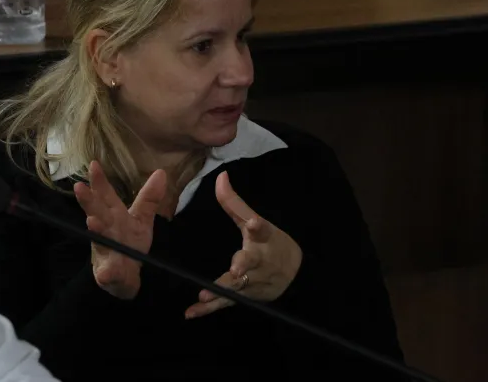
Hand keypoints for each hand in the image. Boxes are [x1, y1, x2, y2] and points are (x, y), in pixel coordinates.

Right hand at [73, 161, 165, 299]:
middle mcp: (106, 229)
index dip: (100, 181)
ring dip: (95, 231)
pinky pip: (107, 272)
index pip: (105, 196)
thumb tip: (161, 172)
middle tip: (78, 187)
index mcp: (114, 215)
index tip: (94, 164)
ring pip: (99, 239)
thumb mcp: (141, 219)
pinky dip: (107, 273)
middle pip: (97, 212)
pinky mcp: (107, 272)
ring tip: (92, 222)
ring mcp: (104, 250)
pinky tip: (107, 272)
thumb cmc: (130, 242)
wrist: (125, 276)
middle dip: (88, 201)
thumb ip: (149, 198)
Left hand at [185, 171, 302, 318]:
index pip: (263, 230)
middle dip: (242, 266)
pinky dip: (208, 310)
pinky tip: (191, 312)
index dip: (259, 226)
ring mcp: (252, 282)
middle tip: (234, 270)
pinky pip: (225, 304)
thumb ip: (235, 203)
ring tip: (204, 294)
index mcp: (265, 239)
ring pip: (235, 287)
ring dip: (220, 291)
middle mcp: (260, 262)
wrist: (296, 277)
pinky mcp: (243, 297)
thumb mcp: (258, 222)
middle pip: (250, 263)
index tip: (255, 223)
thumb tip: (220, 176)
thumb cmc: (272, 244)